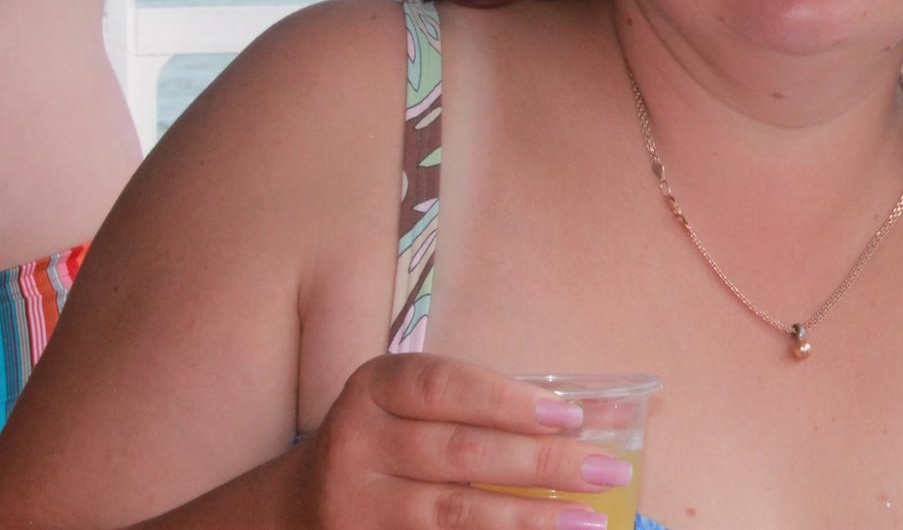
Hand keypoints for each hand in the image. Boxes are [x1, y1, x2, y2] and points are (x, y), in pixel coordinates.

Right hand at [279, 354, 632, 529]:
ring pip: (455, 512)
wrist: (296, 507)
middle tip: (606, 469)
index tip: (570, 415)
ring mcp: (358, 507)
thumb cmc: (387, 440)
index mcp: (375, 389)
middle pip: (460, 452)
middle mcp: (358, 444)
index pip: (444, 387)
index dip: (508, 400)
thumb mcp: (417, 405)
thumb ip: (496, 403)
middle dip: (542, 462)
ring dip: (531, 517)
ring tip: (591, 518)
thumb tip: (606, 413)